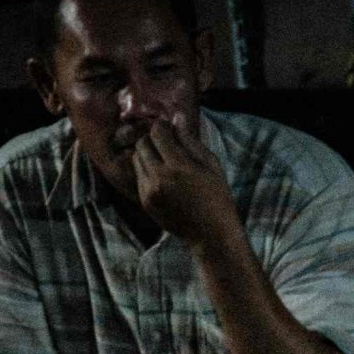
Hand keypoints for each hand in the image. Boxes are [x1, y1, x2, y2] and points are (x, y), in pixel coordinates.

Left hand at [125, 110, 243, 253]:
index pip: (157, 133)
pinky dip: (147, 171)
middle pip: (142, 144)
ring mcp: (148, 191)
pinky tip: (162, 177)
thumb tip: (176, 118)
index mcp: (178, 166)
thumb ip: (191, 141)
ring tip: (162, 160)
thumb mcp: (211, 165)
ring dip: (147, 154)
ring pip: (136, 159)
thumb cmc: (217, 197)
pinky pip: (138, 176)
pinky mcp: (144, 201)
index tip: (168, 128)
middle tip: (164, 143)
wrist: (211, 235)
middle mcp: (158, 177)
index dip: (162, 126)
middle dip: (152, 139)